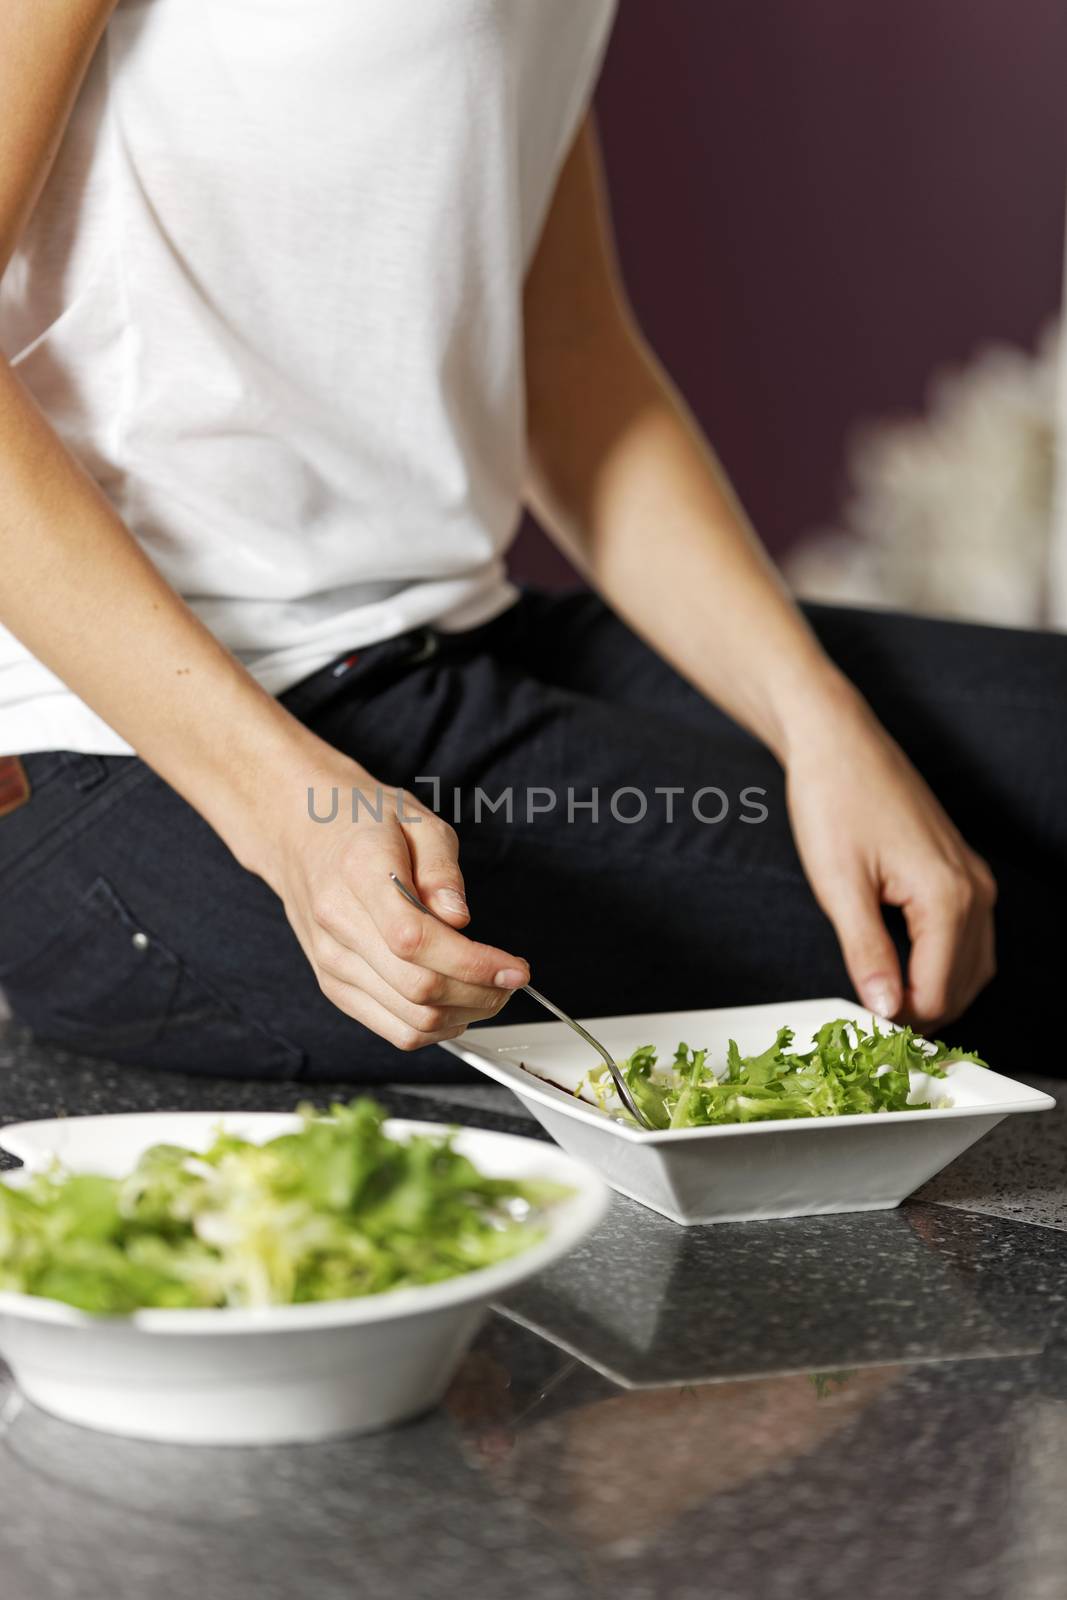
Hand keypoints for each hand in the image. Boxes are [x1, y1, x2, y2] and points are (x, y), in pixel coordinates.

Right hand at [254, 749, 528, 1050]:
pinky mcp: (334, 986)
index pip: (416, 939)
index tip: (515, 968)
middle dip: (481, 992)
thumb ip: (442, 868)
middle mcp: (337, 923)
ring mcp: (331, 961)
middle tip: (512, 978)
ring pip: (409, 1018)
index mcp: (358, 872)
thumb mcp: (415, 818)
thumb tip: (459, 919)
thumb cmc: (362, 822)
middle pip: (417, 986)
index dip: (474, 963)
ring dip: (464, 1014)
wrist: (300, 832)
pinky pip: (393, 1030)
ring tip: (491, 991)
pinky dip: (436, 1028)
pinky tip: (459, 1006)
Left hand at [784, 690, 995, 1028]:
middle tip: (868, 1020)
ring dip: (934, 990)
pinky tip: (901, 963)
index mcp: (947, 898)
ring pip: (972, 965)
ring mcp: (974, 879)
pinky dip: (941, 962)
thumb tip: (884, 1010)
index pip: (937, 993)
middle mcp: (975, 890)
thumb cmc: (833, 801)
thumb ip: (867, 953)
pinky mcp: (962, 870)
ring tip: (882, 997)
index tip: (861, 1029)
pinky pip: (967, 936)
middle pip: (962, 986)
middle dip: (921, 1012)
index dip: (900, 1021)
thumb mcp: (839, 886)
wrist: (838, 742)